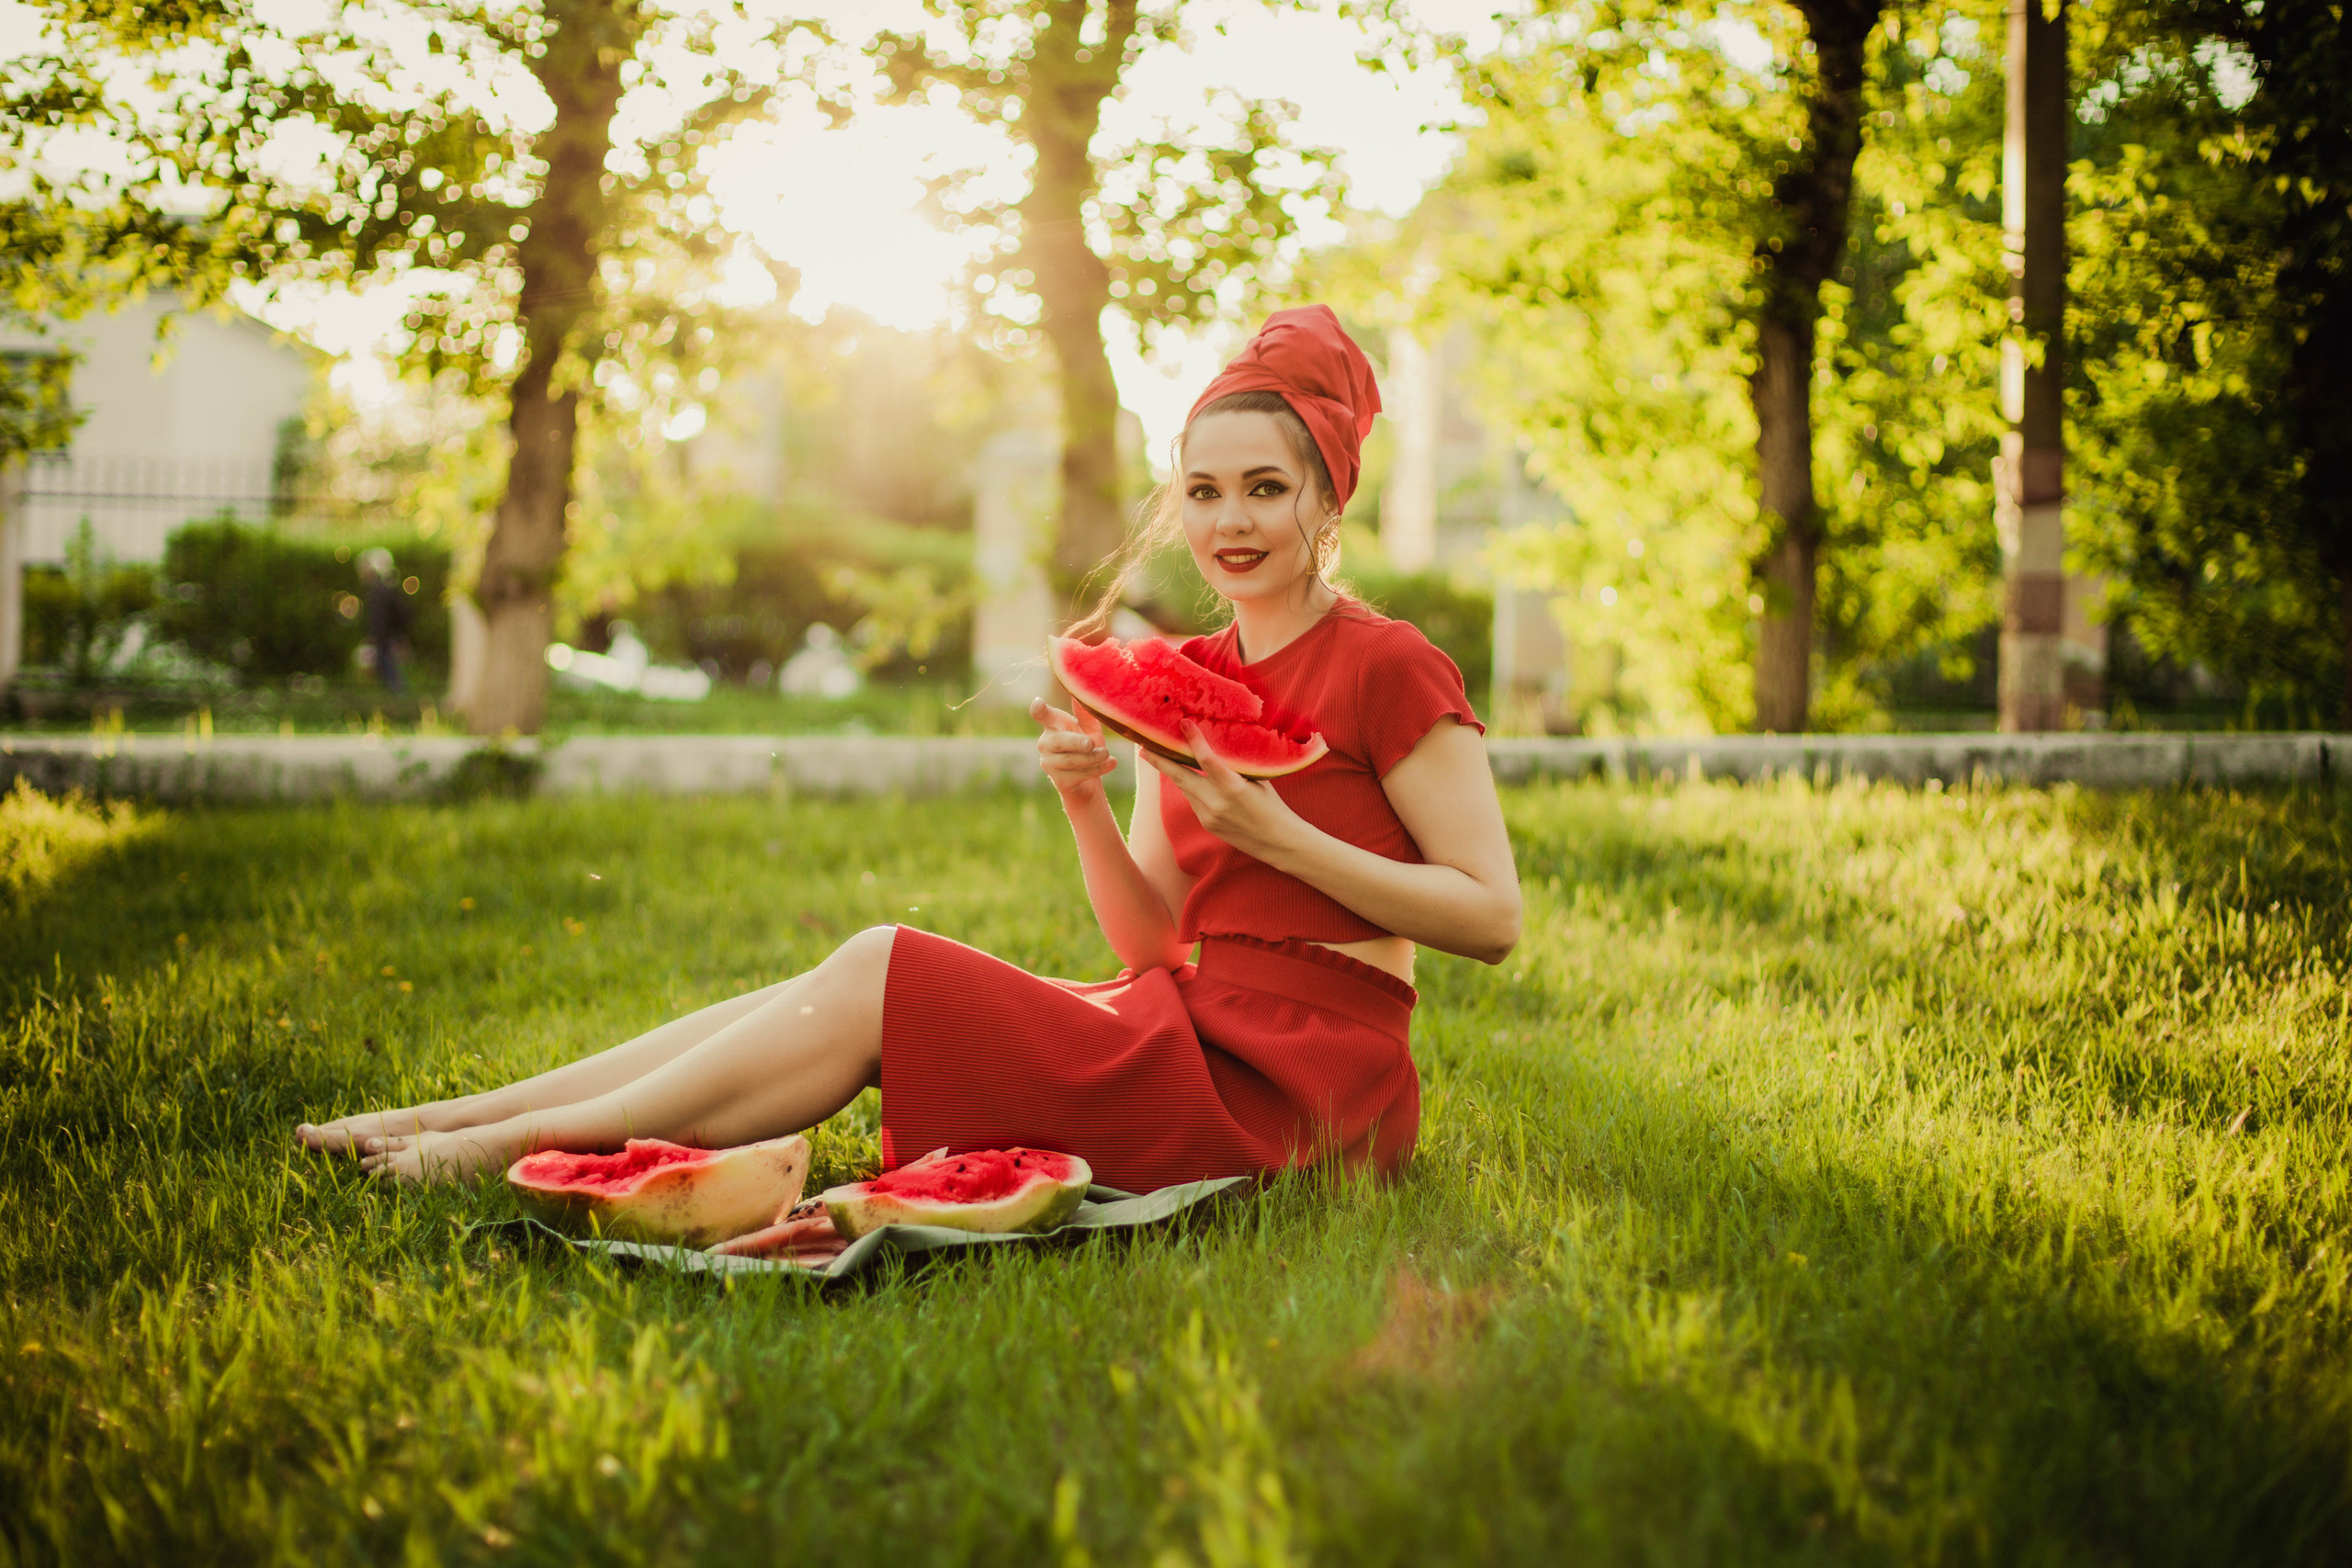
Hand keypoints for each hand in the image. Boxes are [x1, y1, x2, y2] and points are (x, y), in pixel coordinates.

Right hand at [1032, 696, 1115, 802]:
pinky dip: (1098, 769)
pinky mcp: (1060, 781)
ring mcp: (1050, 764)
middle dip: (1076, 742)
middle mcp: (1046, 744)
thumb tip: (1081, 695)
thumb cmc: (1087, 746)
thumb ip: (1085, 713)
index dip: (1039, 710)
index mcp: (1053, 726)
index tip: (1038, 702)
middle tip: (1091, 742)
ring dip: (1091, 757)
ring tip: (1107, 753)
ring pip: (1070, 760)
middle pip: (1058, 741)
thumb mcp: (1089, 728)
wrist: (1089, 780)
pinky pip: (1079, 774)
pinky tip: (1111, 763)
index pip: (1042, 716)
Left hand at [1143, 722, 1303, 862]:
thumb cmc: (1272, 805)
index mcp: (1233, 787)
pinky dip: (1190, 787)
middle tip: (1143, 746)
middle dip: (1159, 760)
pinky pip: (1193, 800)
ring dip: (1174, 772)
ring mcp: (1208, 815)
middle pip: (1180, 776)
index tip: (1183, 723)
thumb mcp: (1258, 780)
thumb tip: (1219, 745)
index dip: (1194, 740)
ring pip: (1185, 787)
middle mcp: (1216, 802)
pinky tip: (1190, 778)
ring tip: (1160, 756)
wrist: (1278, 841)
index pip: (1207, 759)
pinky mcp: (1206, 824)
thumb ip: (1236, 766)